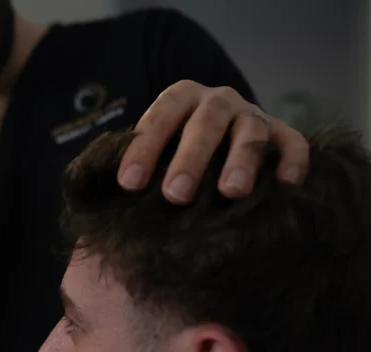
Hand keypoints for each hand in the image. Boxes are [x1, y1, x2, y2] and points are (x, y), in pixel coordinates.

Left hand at [118, 80, 309, 203]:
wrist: (220, 139)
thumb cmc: (174, 155)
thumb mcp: (154, 153)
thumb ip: (136, 168)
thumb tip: (105, 204)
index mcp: (179, 99)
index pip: (159, 118)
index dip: (144, 149)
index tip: (129, 184)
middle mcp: (217, 102)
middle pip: (205, 124)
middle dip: (190, 159)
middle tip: (175, 195)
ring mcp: (252, 116)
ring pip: (249, 132)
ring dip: (241, 161)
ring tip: (232, 192)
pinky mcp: (282, 133)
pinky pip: (293, 142)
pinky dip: (293, 159)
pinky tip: (288, 182)